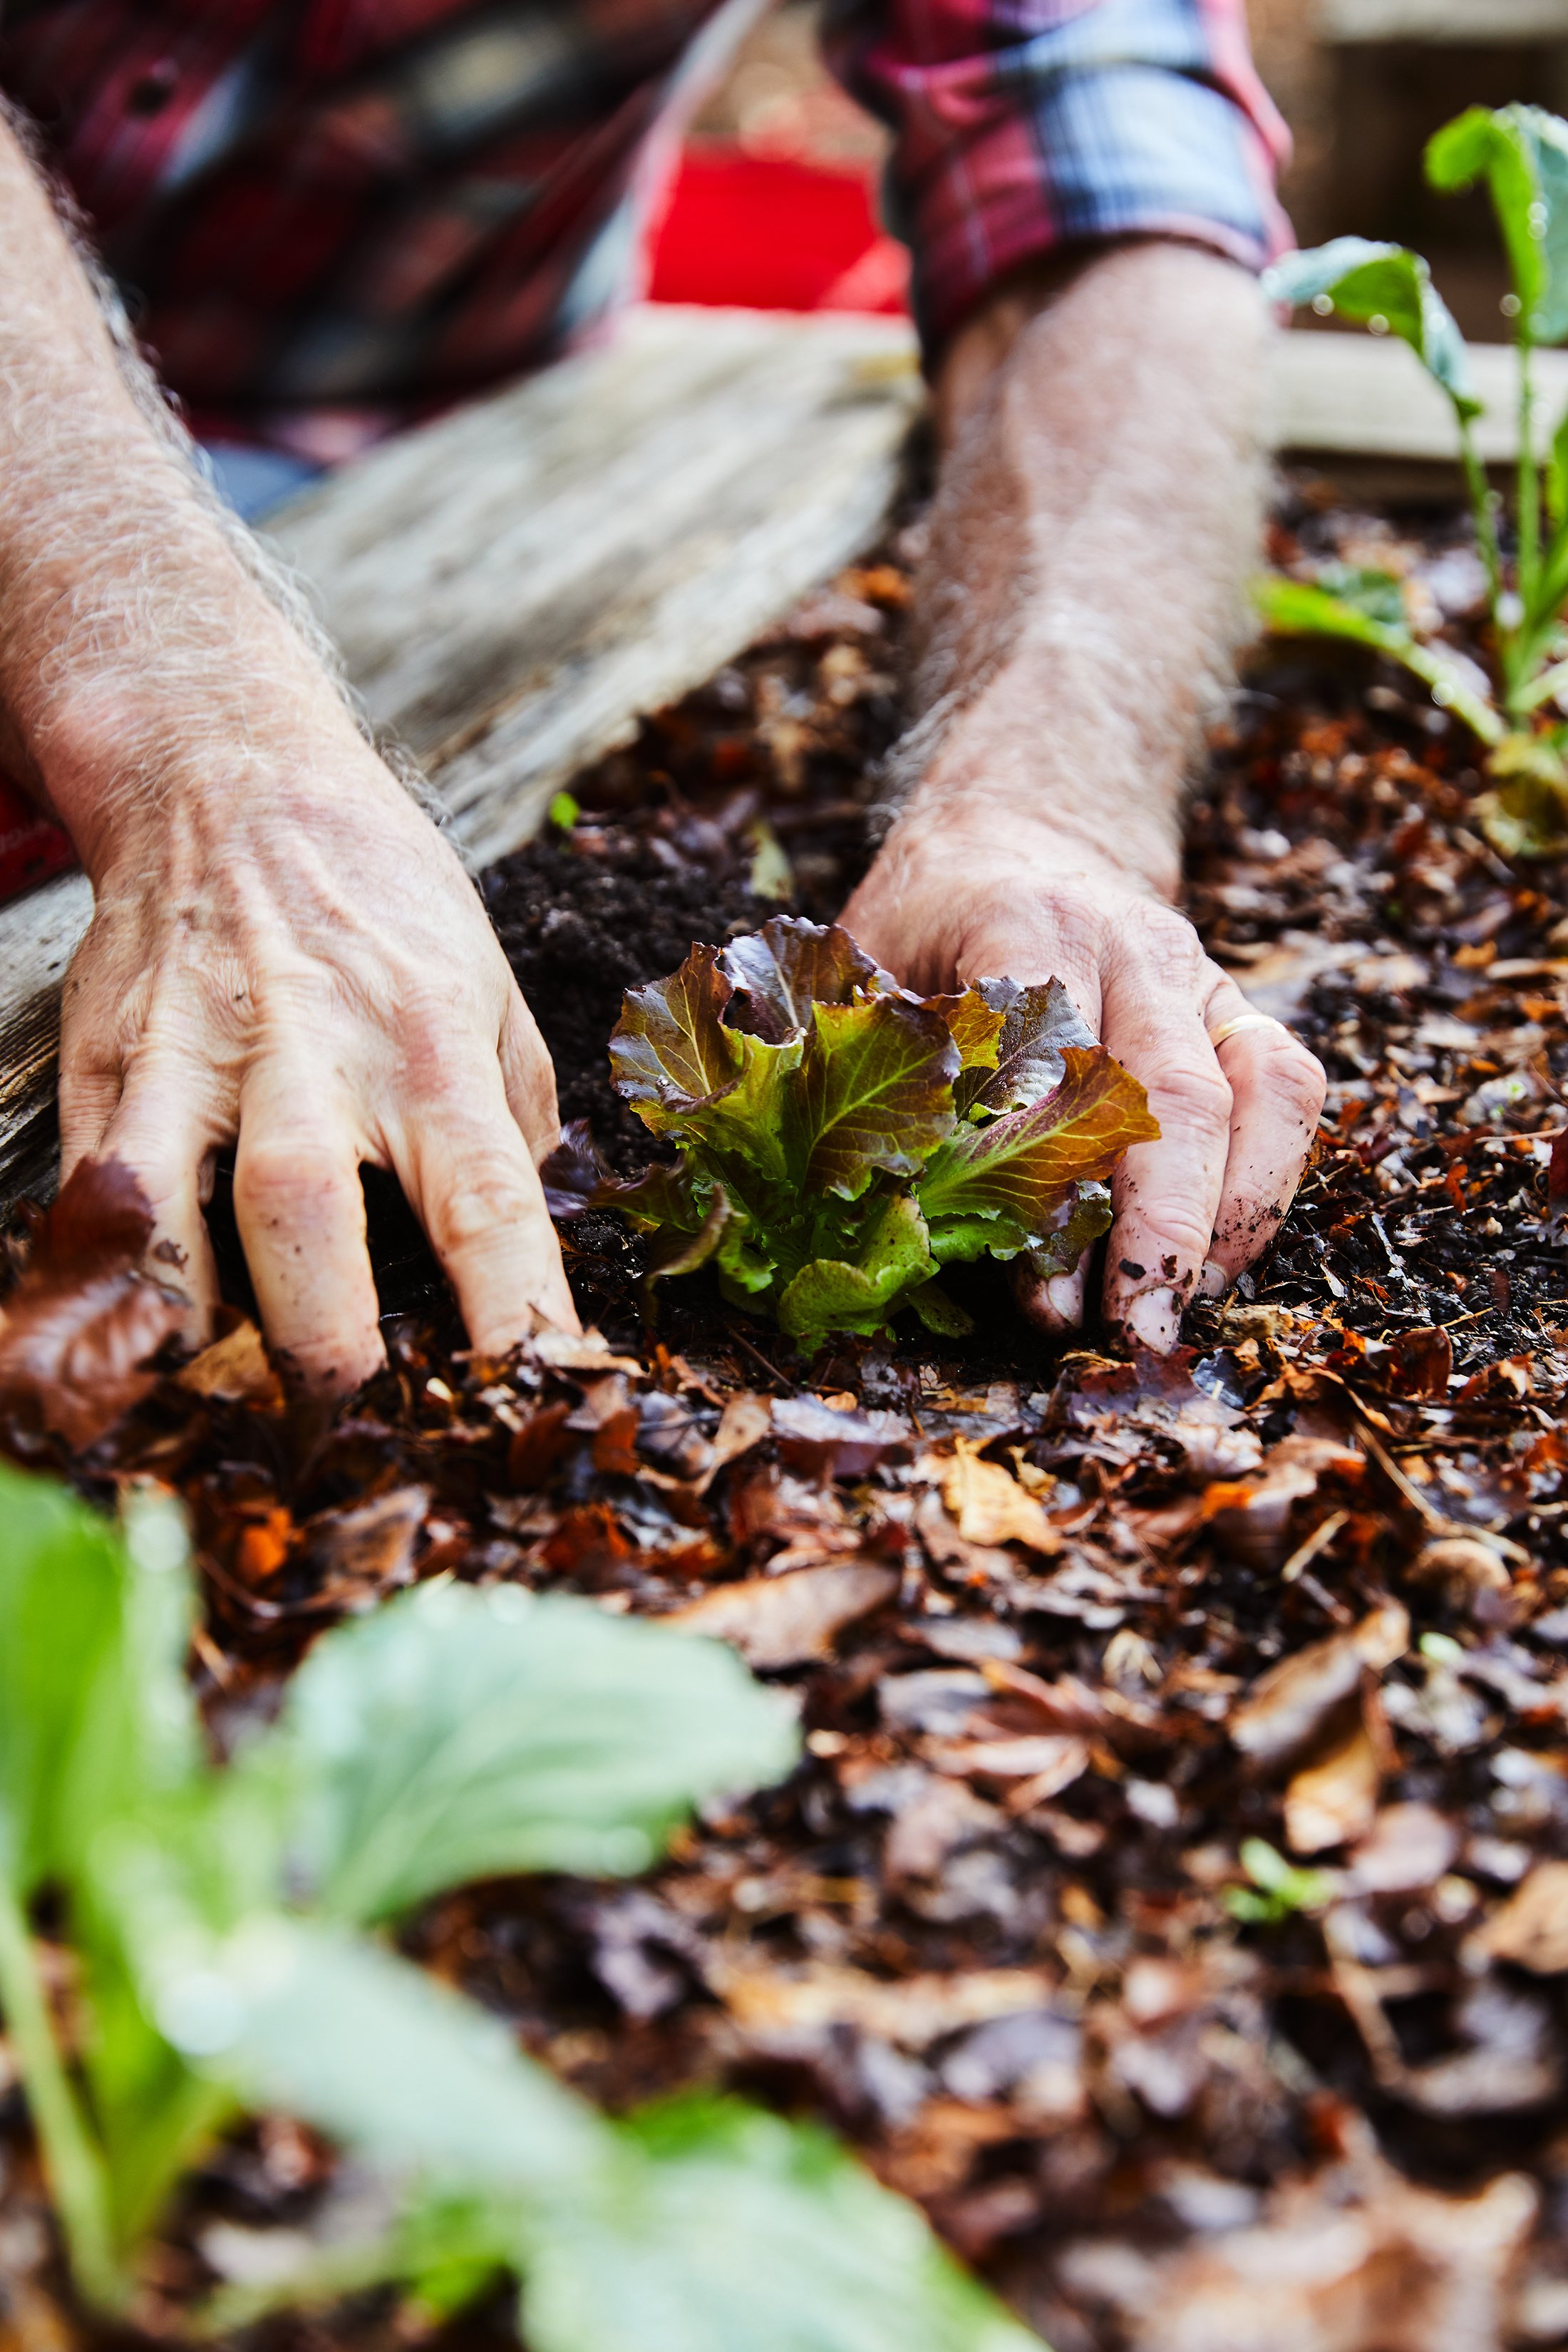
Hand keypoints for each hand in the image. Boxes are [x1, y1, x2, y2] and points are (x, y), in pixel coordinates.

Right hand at [56, 721, 577, 1389]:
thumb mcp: (489, 982)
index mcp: (429, 1046)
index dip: (514, 1314)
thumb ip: (518, 1113)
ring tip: (220, 1427)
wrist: (228, 775)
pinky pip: (94, 1193)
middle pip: (305, 1218)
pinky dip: (106, 1279)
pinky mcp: (102, 1064)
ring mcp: (188, 1060)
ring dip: (192, 1336)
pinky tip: (129, 1352)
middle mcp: (308, 1054)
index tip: (536, 1403)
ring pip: (168, 1213)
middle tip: (350, 1448)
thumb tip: (534, 1238)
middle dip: (322, 1350)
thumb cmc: (378, 892)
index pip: (487, 1203)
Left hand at [841, 811, 1324, 1349]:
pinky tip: (1215, 1265)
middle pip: (1177, 1090)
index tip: (1038, 1284)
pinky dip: (1266, 1184)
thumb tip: (873, 1214)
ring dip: (1232, 1218)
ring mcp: (1200, 975)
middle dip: (1162, 1229)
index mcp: (1027, 923)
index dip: (1052, 1177)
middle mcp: (1132, 944)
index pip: (1060, 1058)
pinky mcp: (1239, 1008)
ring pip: (1259, 1091)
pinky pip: (1289, 1090)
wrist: (1019, 834)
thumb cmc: (925, 922)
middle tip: (1135, 1334)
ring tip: (1183, 1313)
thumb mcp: (864, 966)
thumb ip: (869, 1068)